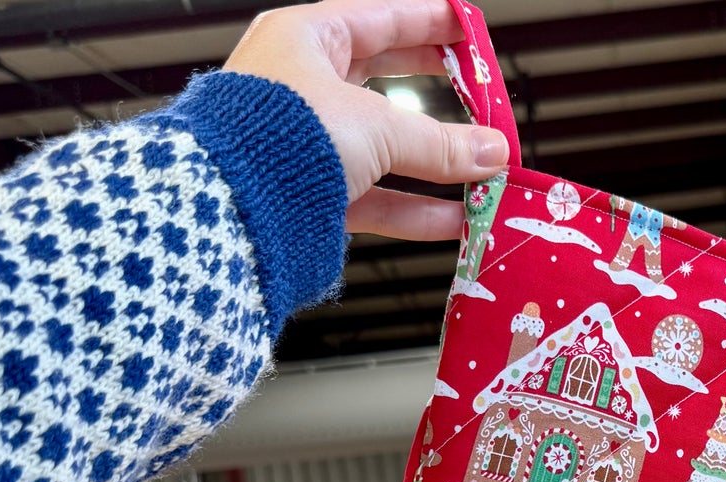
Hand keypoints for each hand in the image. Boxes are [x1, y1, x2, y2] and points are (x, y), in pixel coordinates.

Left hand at [225, 0, 509, 239]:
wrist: (232, 206)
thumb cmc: (282, 136)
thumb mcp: (375, 127)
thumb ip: (440, 142)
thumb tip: (494, 152)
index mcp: (306, 39)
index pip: (381, 19)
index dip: (429, 23)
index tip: (468, 29)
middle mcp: (304, 88)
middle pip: (385, 83)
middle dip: (437, 95)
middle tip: (477, 96)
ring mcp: (309, 145)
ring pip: (385, 149)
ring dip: (437, 164)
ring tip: (481, 173)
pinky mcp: (314, 197)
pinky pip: (377, 199)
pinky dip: (417, 210)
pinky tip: (455, 218)